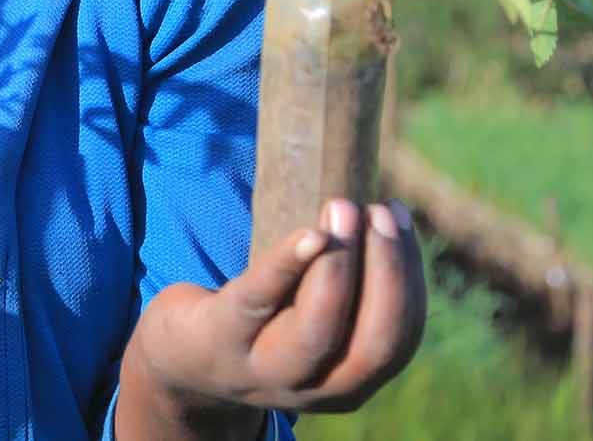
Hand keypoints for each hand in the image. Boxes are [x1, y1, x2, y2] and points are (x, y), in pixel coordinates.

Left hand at [126, 198, 426, 418]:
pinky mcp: (222, 334)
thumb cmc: (261, 320)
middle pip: (372, 344)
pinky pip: (260, 298)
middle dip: (386, 274)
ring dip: (340, 266)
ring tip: (343, 207)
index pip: (398, 342)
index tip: (400, 221)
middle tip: (381, 210)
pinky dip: (290, 264)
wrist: (182, 356)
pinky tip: (310, 235)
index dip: (409, 280)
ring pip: (318, 329)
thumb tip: (383, 207)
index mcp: (346, 382)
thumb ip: (348, 289)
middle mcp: (313, 386)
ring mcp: (264, 367)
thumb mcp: (310, 320)